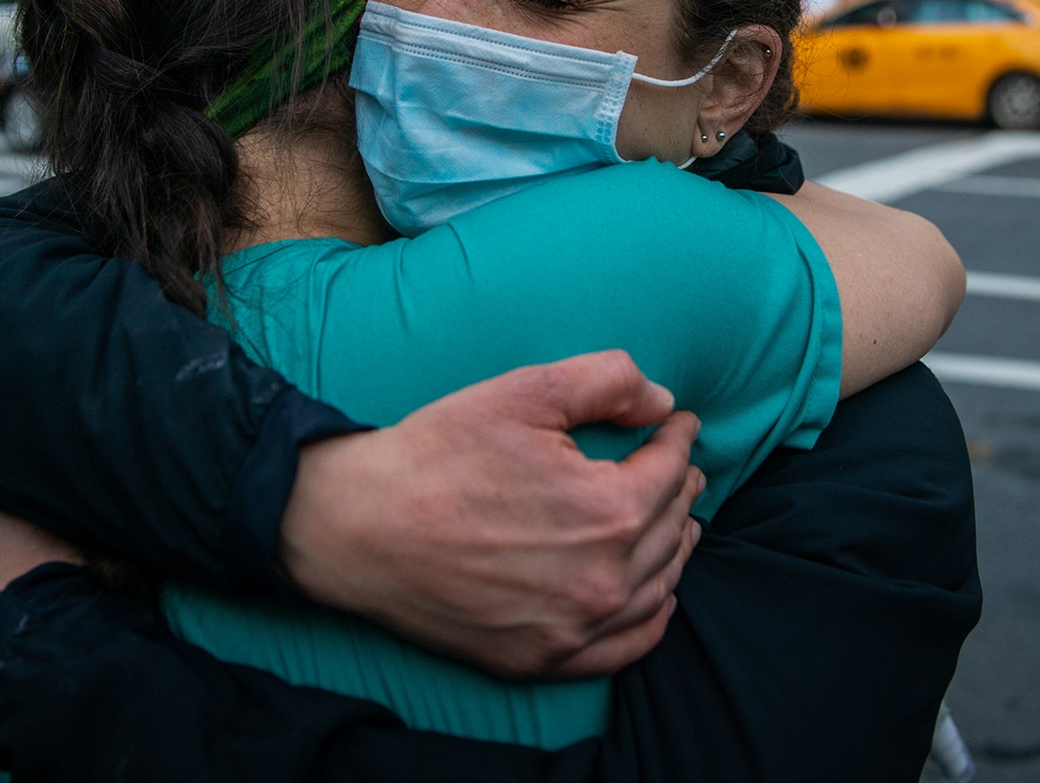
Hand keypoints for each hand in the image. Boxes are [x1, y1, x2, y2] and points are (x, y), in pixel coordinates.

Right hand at [279, 349, 704, 680]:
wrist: (358, 527)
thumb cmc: (437, 454)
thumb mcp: (523, 391)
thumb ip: (608, 381)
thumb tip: (662, 404)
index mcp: (610, 510)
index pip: (671, 468)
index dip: (679, 437)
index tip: (678, 423)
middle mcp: (604, 579)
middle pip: (672, 527)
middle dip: (681, 488)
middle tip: (680, 466)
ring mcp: (574, 628)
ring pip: (659, 587)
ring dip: (676, 548)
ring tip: (678, 522)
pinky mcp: (542, 659)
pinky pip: (627, 645)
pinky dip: (652, 615)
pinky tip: (654, 593)